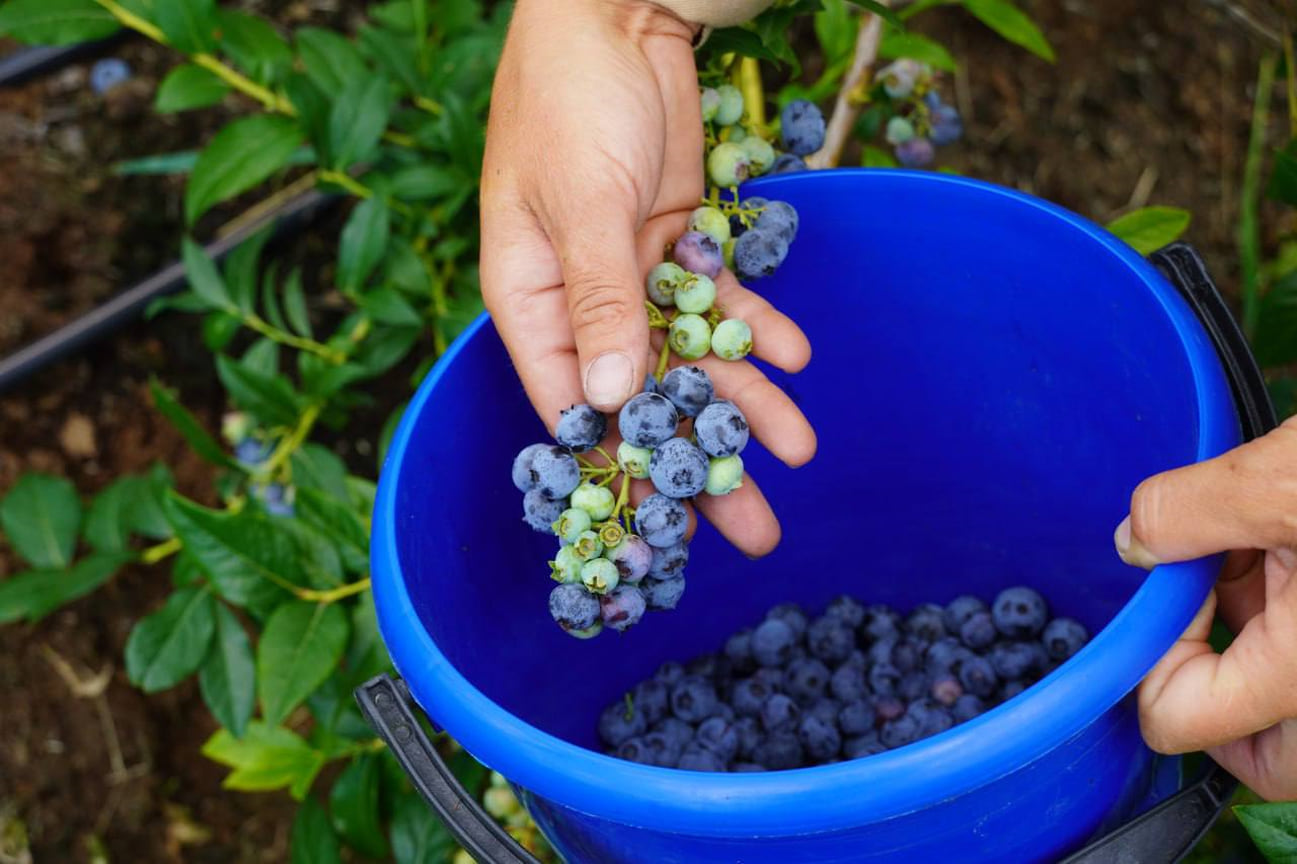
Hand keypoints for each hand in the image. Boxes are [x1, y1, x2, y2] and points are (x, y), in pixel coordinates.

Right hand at [480, 0, 814, 556]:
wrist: (618, 13)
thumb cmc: (571, 103)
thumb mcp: (581, 204)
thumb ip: (598, 302)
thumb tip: (607, 402)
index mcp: (531, 304)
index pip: (570, 410)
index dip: (621, 471)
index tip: (668, 534)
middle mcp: (582, 304)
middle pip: (644, 401)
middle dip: (701, 460)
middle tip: (756, 531)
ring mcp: (634, 276)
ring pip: (692, 359)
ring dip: (746, 402)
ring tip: (801, 448)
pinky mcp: (679, 244)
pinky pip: (721, 302)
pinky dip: (756, 329)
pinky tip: (797, 359)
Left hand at [1117, 418, 1296, 799]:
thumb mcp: (1286, 478)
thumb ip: (1190, 511)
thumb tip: (1137, 538)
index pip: (1179, 721)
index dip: (1146, 655)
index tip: (1163, 591)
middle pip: (1258, 754)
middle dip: (1211, 685)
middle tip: (1201, 606)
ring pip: (1293, 710)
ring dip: (1257, 640)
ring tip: (1257, 551)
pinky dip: (1295, 619)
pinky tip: (1290, 545)